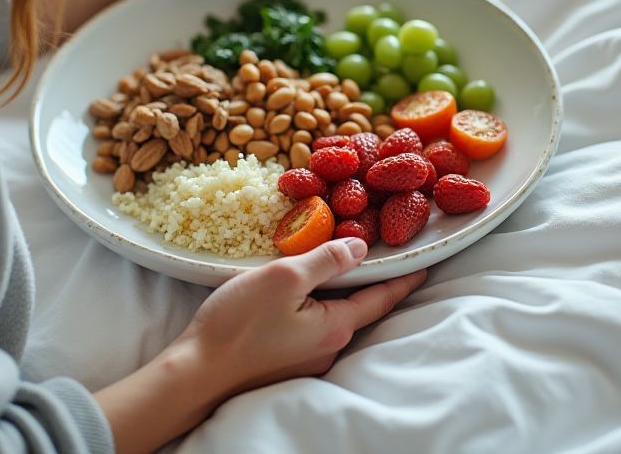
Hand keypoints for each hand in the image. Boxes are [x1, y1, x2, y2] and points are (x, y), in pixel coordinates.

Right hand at [176, 238, 426, 390]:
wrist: (196, 372)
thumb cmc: (238, 324)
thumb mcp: (284, 278)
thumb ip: (326, 260)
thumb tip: (360, 248)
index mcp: (335, 327)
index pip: (381, 298)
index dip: (403, 278)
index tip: (424, 265)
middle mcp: (328, 348)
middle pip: (360, 307)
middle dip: (370, 281)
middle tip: (380, 252)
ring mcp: (306, 358)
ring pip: (333, 316)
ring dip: (339, 291)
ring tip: (340, 263)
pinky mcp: (284, 359)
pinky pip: (311, 325)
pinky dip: (316, 304)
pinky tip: (302, 289)